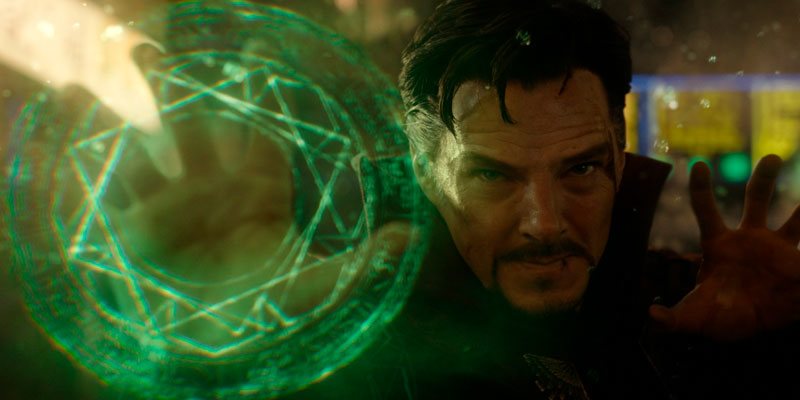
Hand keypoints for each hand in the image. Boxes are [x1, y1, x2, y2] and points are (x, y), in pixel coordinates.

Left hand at [649, 155, 799, 340]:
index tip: (698, 165)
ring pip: (795, 220)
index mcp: (719, 245)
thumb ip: (674, 318)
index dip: (701, 189)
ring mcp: (777, 248)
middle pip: (755, 200)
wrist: (753, 327)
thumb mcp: (695, 318)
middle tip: (771, 158)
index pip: (706, 211)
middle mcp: (748, 238)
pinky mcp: (799, 263)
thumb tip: (652, 317)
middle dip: (764, 179)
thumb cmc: (721, 316)